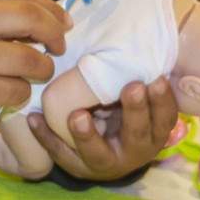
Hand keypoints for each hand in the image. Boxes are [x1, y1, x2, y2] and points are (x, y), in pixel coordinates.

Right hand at [0, 0, 69, 121]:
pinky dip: (21, 93)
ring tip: (36, 71)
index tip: (62, 22)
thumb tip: (52, 16)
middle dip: (55, 35)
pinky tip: (11, 90)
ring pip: (30, 60)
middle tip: (58, 47)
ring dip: (43, 69)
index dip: (52, 7)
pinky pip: (16, 91)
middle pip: (33, 19)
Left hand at [27, 77, 177, 180]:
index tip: (157, 79)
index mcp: (152, 132)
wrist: (105, 151)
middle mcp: (133, 150)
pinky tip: (35, 119)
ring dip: (87, 135)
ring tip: (77, 116)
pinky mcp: (76, 165)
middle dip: (135, 111)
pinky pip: (60, 153)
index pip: (164, 118)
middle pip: (137, 134)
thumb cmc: (122, 109)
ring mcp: (104, 161)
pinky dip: (47, 136)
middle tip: (131, 87)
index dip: (163, 101)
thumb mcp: (135, 97)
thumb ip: (136, 74)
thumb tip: (135, 34)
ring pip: (98, 153)